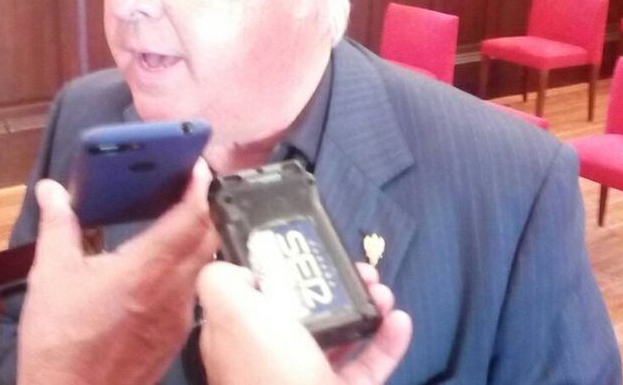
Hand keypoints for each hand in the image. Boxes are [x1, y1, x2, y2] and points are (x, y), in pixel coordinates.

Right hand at [17, 160, 217, 384]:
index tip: (197, 166)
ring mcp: (179, 315)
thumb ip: (58, 225)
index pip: (191, 216)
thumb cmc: (59, 341)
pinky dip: (189, 266)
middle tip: (188, 187)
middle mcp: (172, 290)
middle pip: (206, 237)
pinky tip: (165, 264)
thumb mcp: (50, 275)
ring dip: (198, 236)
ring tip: (177, 218)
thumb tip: (52, 190)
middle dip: (202, 206)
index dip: (199, 186)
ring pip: (203, 264)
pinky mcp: (176, 335)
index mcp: (146, 269)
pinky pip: (193, 289)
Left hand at [197, 261, 411, 384]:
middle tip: (358, 269)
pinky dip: (387, 341)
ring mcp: (307, 379)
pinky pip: (368, 365)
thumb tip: (236, 268)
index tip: (307, 250)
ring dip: (366, 306)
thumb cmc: (270, 371)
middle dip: (334, 283)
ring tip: (383, 292)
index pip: (255, 293)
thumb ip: (222, 279)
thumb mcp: (233, 311)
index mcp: (239, 336)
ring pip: (340, 334)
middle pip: (305, 309)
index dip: (281, 268)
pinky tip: (400, 322)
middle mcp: (270, 357)